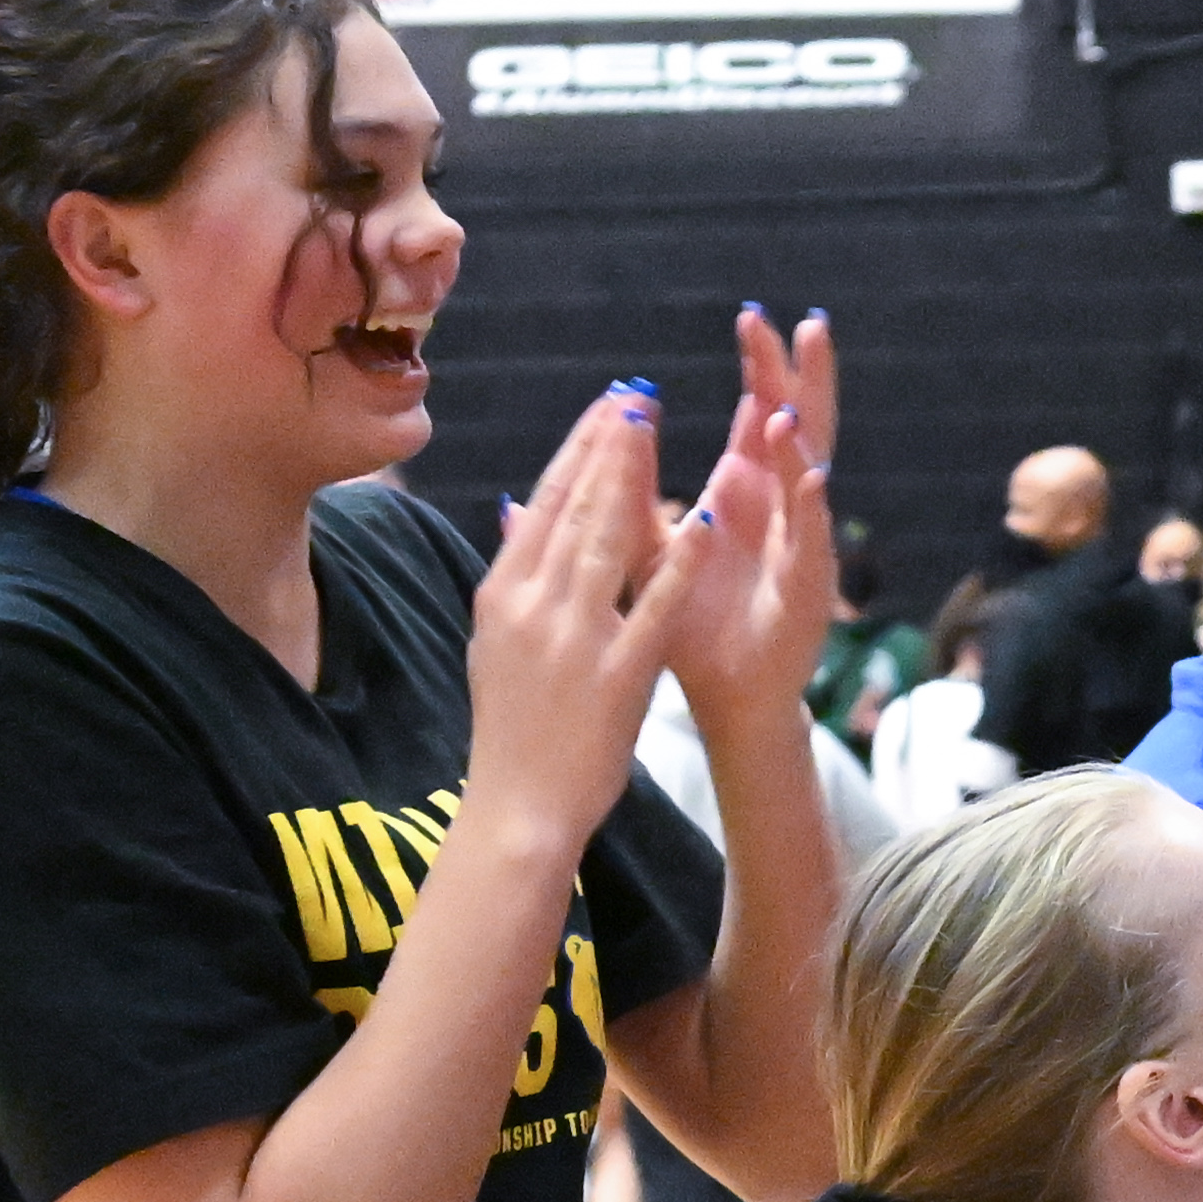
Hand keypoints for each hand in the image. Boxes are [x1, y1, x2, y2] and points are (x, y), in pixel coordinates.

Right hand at [466, 385, 723, 848]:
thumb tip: (515, 511)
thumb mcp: (495, 644)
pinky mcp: (619, 671)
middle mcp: (535, 604)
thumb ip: (513, 576)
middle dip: (606, 446)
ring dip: (633, 476)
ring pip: (606, 538)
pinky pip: (655, 603)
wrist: (518, 806)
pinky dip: (681, 558)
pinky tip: (706, 515)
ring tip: (657, 426)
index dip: (576, 450)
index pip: (543, 503)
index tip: (605, 407)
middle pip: (573, 507)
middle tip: (637, 395)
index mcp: (504, 593)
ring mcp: (575, 636)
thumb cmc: (513, 732)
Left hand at [655, 309, 843, 738]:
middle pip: (798, 428)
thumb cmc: (694, 626)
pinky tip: (808, 479)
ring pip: (810, 479)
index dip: (761, 367)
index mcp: (748, 492)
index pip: (760, 412)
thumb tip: (615, 426)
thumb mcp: (652, 545)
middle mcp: (781, 511)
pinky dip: (810, 511)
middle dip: (801, 379)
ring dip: (802, 440)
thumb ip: (634, 489)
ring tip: (789, 401)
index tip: (752, 316)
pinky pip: (810, 544)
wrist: (726, 699)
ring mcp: (800, 548)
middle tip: (805, 323)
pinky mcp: (807, 593)